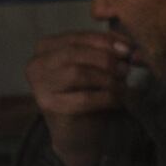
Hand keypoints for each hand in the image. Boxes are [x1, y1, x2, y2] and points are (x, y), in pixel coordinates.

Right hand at [26, 28, 132, 165]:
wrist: (80, 129)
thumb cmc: (90, 91)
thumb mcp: (99, 65)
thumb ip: (110, 51)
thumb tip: (129, 45)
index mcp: (46, 47)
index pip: (78, 37)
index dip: (106, 41)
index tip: (129, 49)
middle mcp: (37, 63)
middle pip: (76, 53)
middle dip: (106, 60)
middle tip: (126, 70)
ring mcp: (39, 85)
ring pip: (78, 73)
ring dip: (107, 79)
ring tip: (122, 86)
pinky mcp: (49, 105)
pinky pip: (83, 98)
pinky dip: (106, 98)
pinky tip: (117, 101)